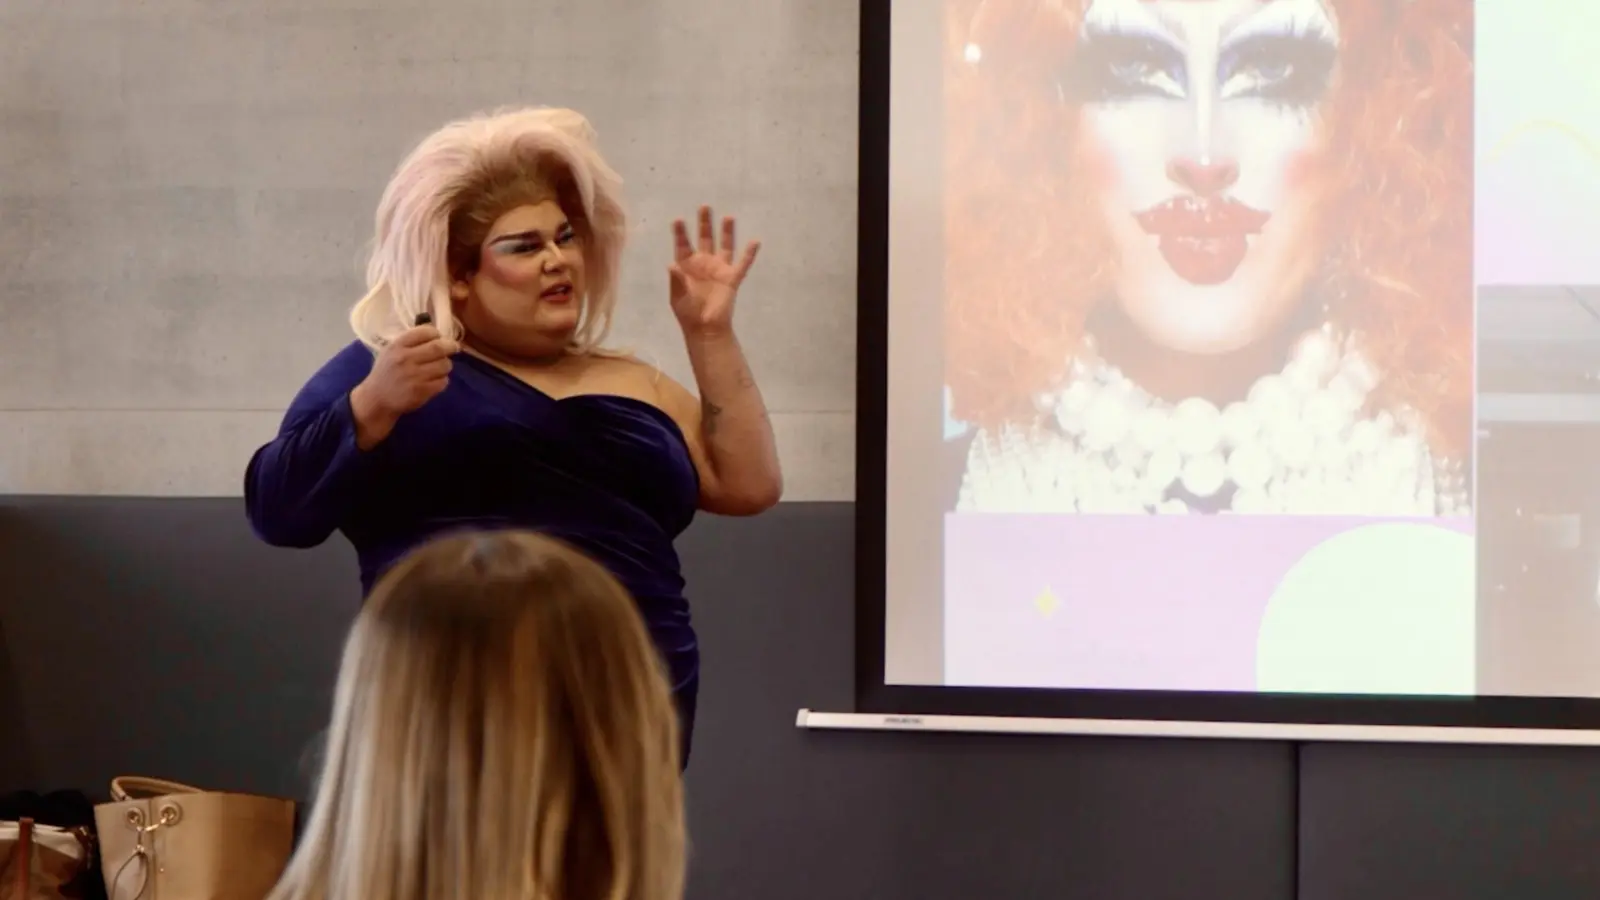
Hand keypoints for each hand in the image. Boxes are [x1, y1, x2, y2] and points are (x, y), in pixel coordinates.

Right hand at [350, 324, 454, 447]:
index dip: (436, 333)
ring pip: (444, 365)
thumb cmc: (386, 371)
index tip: (439, 337)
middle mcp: (405, 359)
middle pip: (438, 347)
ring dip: (446, 364)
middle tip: (454, 347)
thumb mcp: (391, 351)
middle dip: (450, 346)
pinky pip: (443, 381)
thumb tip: (437, 335)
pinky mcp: (421, 392)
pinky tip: (436, 380)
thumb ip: (411, 342)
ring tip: (441, 366)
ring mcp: (414, 376)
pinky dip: (443, 380)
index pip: (425, 332)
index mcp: (397, 346)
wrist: (377, 398)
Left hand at [669, 206, 759, 335]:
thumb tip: (671, 265)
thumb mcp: (677, 297)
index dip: (680, 233)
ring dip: (726, 232)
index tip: (678, 220)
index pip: (683, 245)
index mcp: (687, 266)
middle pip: (705, 238)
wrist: (705, 329)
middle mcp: (704, 263)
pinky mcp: (732, 279)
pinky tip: (755, 242)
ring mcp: (719, 269)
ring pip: (725, 246)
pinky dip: (749, 254)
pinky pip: (743, 264)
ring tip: (728, 217)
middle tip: (705, 206)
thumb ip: (676, 280)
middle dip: (704, 223)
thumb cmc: (688, 313)